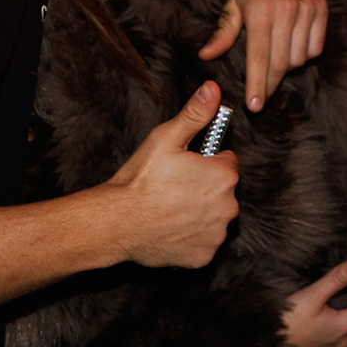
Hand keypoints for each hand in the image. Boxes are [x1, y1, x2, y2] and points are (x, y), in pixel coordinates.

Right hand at [99, 82, 239, 267]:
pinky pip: (204, 242)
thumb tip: (213, 89)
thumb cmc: (140, 180)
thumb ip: (195, 113)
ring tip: (170, 207)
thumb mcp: (166, 138)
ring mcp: (217, 235)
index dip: (206, 161)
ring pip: (214, 216)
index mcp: (224, 176)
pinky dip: (191, 237)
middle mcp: (229, 207)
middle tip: (174, 186)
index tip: (185, 165)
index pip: (227, 161)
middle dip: (205, 186)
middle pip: (223, 190)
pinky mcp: (204, 256)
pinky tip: (170, 228)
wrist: (116, 223)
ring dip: (200, 212)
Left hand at [200, 0, 329, 110]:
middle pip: (281, 64)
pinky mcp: (321, 8)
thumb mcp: (231, 0)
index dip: (257, 86)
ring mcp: (307, 9)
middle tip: (261, 96)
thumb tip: (207, 55)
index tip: (253, 105)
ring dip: (286, 66)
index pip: (259, 59)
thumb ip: (223, 31)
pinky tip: (291, 46)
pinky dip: (304, 53)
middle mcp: (286, 10)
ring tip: (273, 60)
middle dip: (270, 84)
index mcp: (260, 10)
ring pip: (299, 58)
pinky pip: (315, 47)